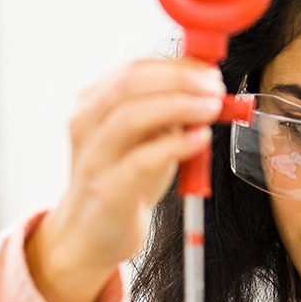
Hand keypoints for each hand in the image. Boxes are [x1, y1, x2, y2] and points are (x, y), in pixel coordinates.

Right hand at [26, 59, 224, 301]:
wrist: (91, 235)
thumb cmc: (123, 181)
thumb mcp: (144, 139)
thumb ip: (168, 114)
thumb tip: (208, 89)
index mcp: (91, 104)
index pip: (134, 69)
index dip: (176, 67)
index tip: (209, 73)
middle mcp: (85, 125)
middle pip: (130, 84)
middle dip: (179, 80)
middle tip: (214, 88)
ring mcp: (94, 157)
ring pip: (131, 116)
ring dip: (179, 106)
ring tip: (212, 108)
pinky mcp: (107, 190)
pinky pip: (140, 160)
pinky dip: (175, 145)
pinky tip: (199, 139)